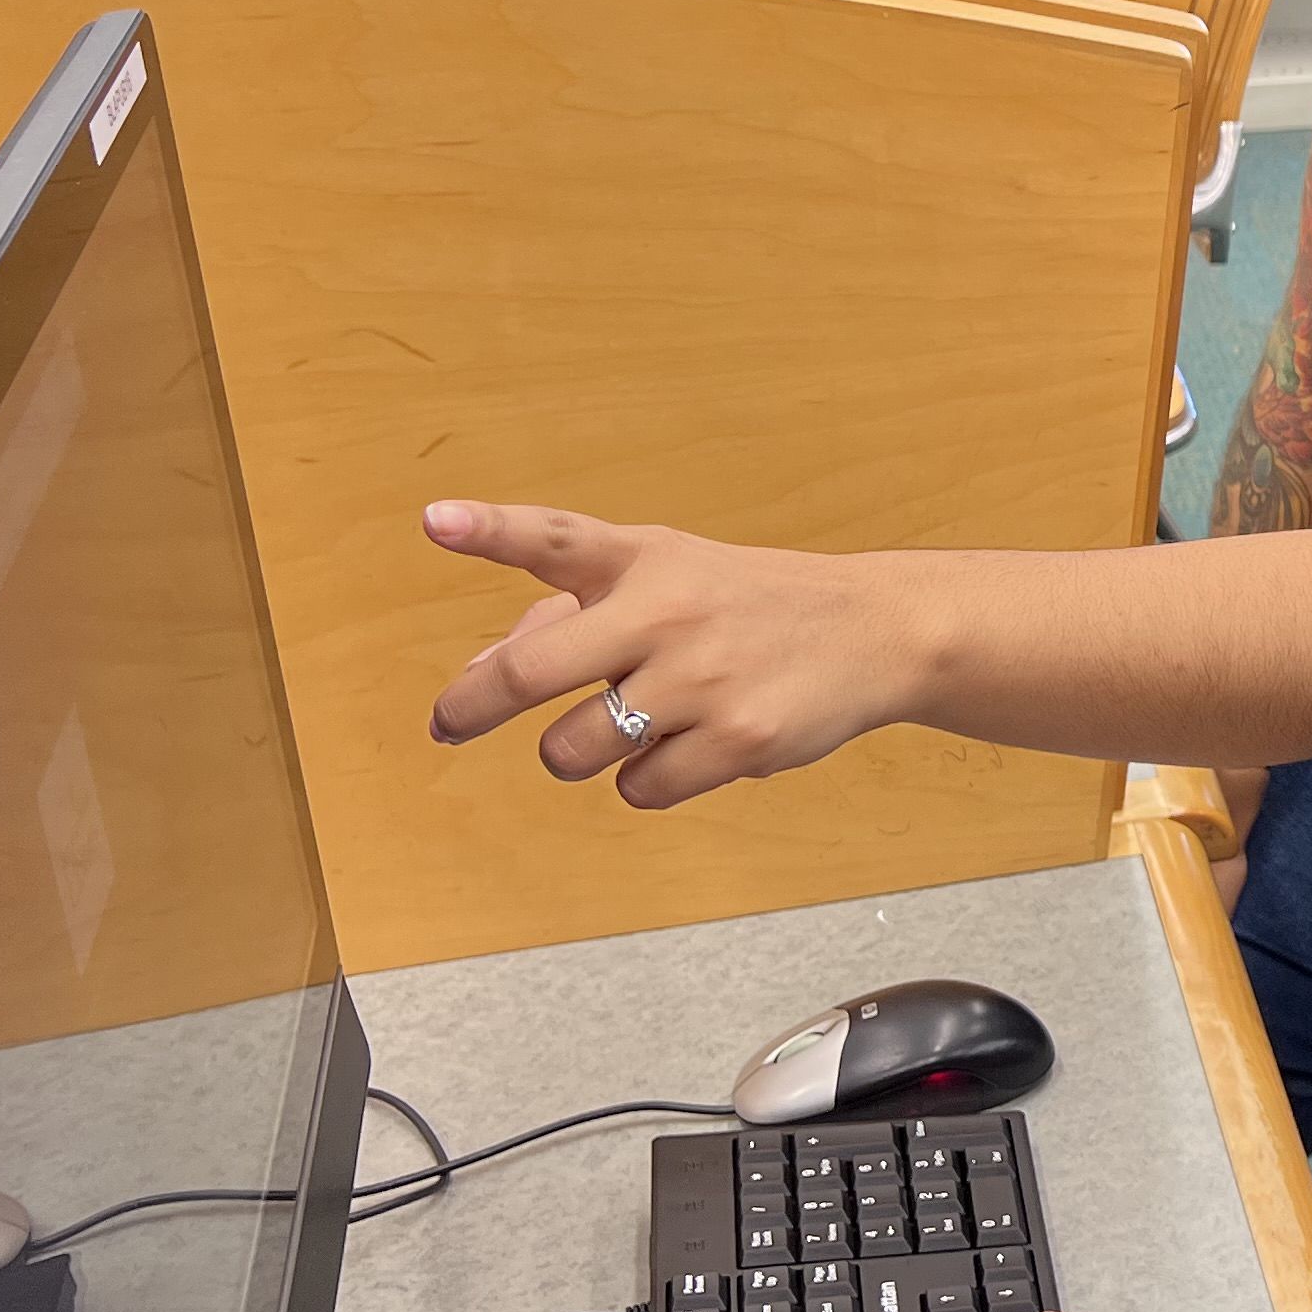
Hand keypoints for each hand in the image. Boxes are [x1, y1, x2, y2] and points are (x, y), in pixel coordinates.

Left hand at [420, 503, 924, 809]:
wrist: (875, 631)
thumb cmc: (747, 606)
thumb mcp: (667, 581)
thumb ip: (569, 615)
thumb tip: (478, 677)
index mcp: (643, 560)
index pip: (554, 539)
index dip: (489, 531)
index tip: (435, 521)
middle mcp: (667, 609)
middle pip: (530, 671)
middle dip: (473, 707)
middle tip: (450, 725)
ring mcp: (702, 678)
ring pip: (572, 750)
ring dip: (579, 753)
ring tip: (631, 726)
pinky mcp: (738, 739)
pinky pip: (639, 790)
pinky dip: (650, 780)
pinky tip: (695, 745)